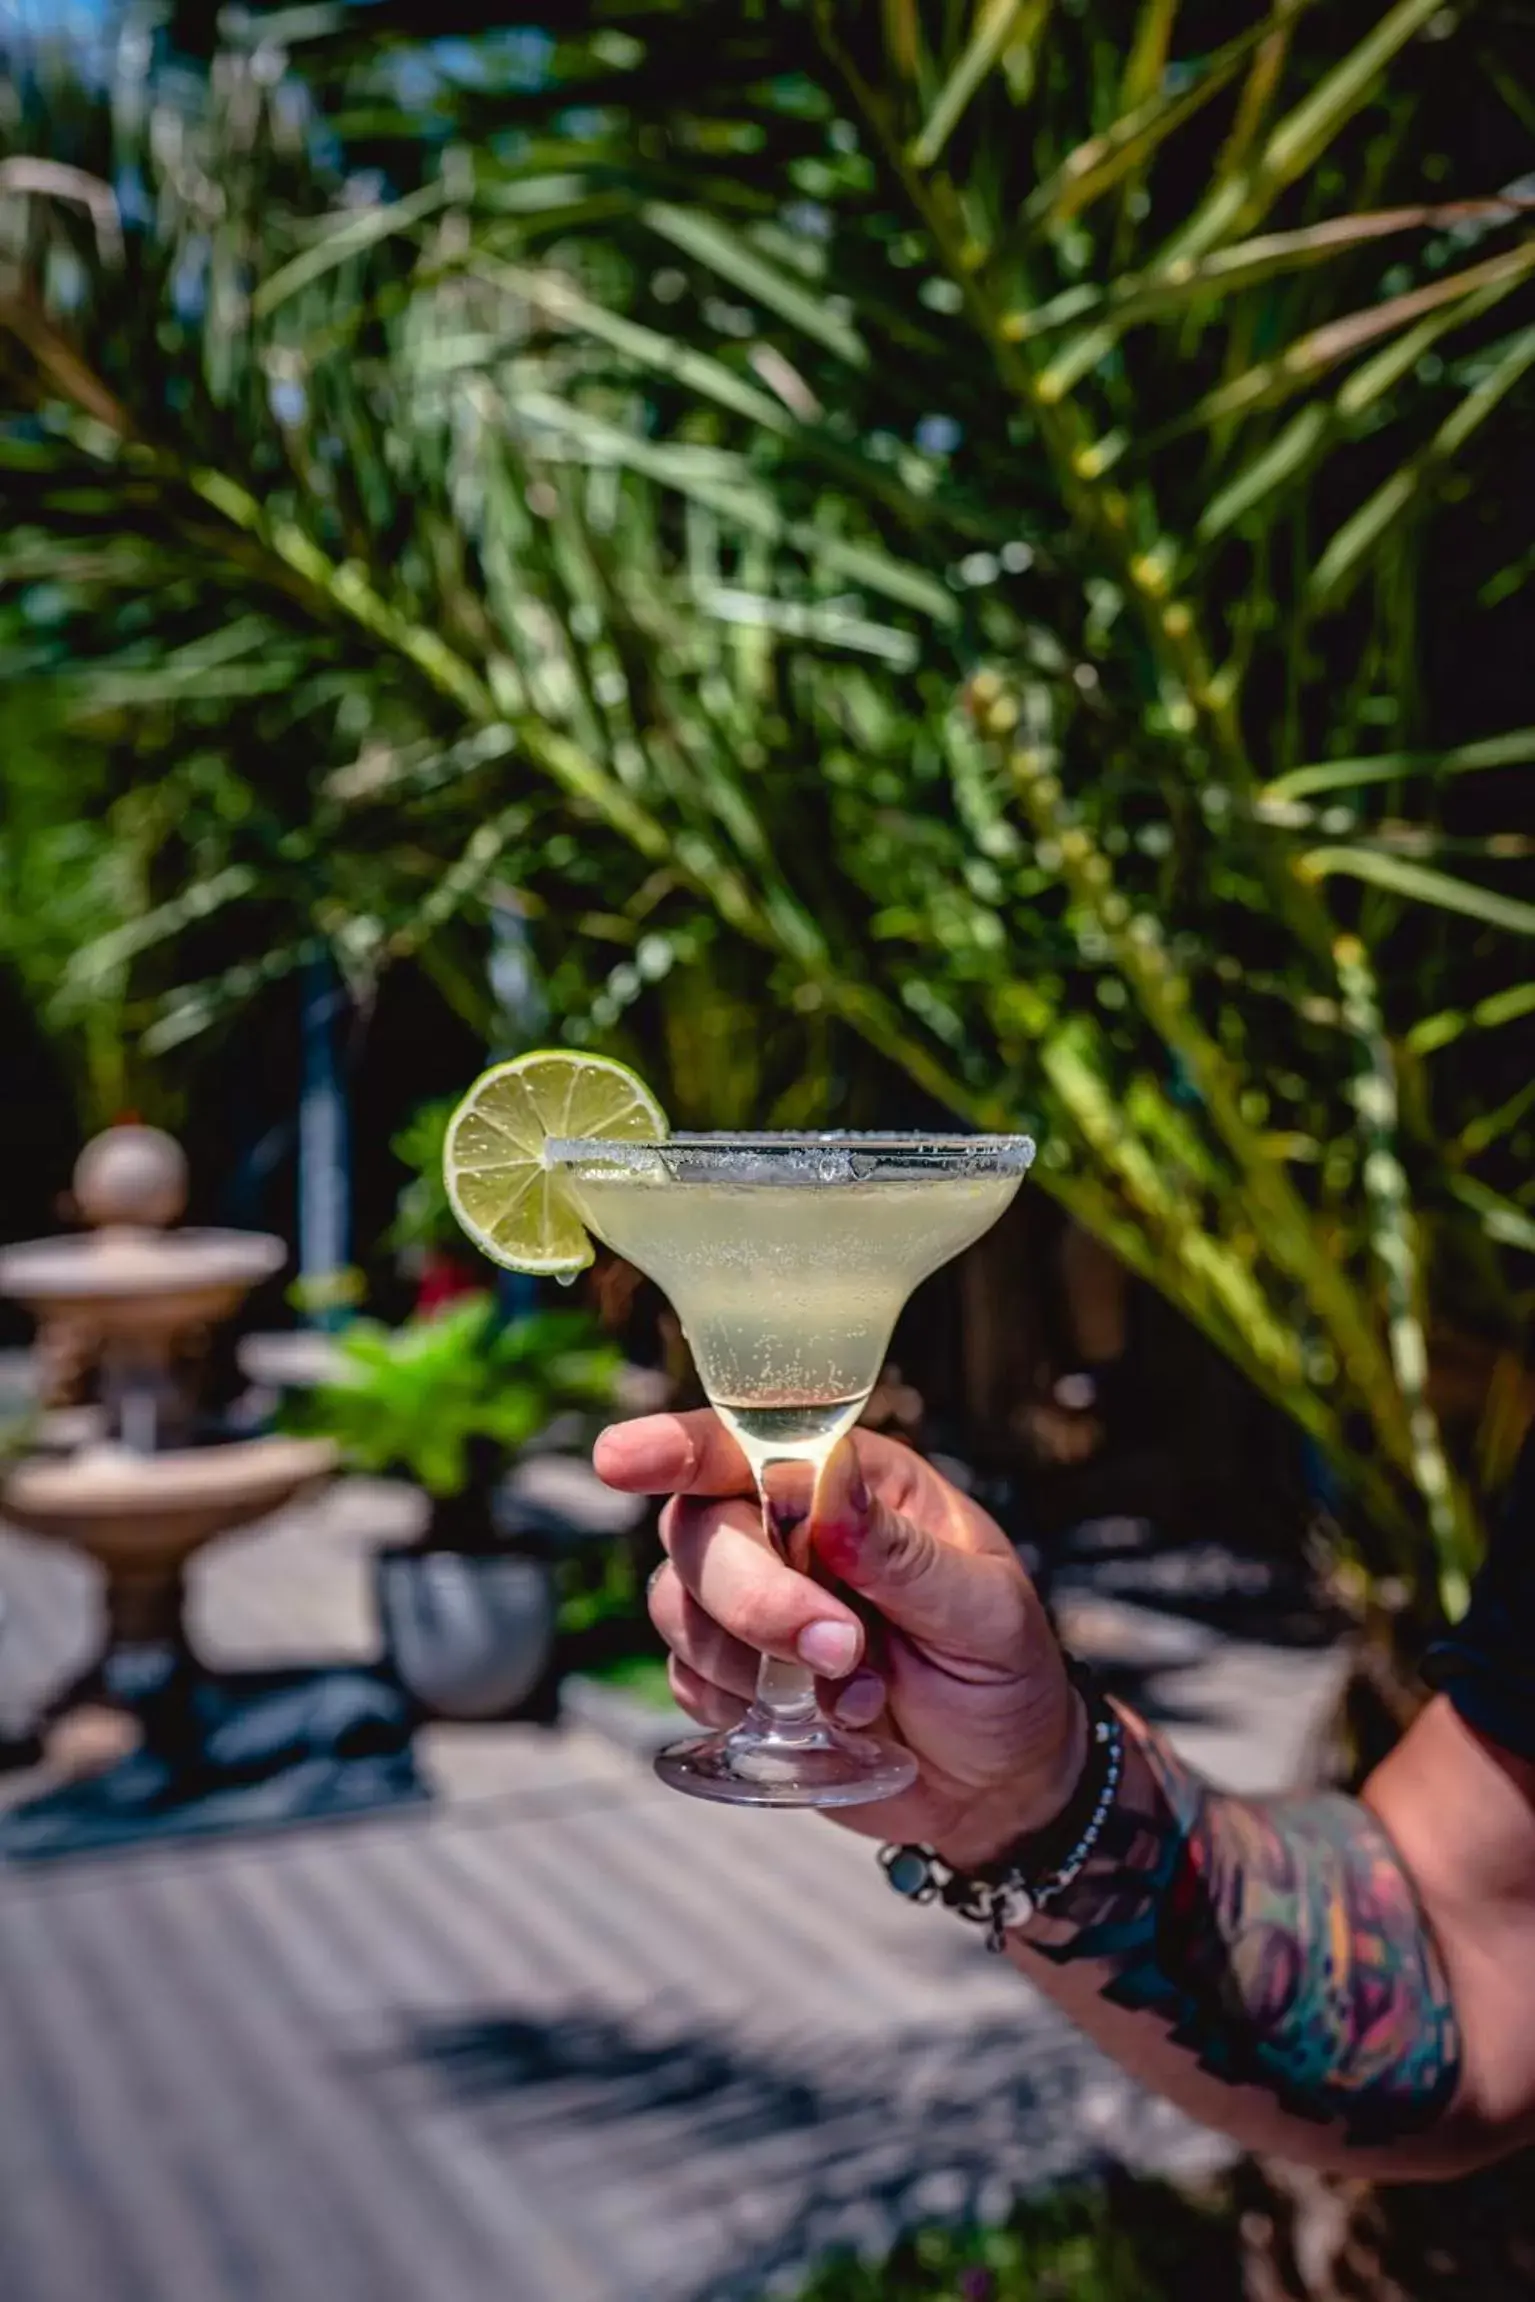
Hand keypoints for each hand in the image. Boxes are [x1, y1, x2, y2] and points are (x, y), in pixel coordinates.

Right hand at [593, 1411, 1085, 1863]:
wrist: (998, 1783)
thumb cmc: (1005, 1674)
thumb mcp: (984, 1610)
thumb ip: (901, 1551)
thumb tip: (825, 1477)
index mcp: (852, 1480)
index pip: (749, 1440)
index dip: (678, 1446)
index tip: (623, 1461)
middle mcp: (786, 1525)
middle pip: (699, 1527)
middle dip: (754, 1596)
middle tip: (844, 1649)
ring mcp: (749, 1599)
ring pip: (677, 1604)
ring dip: (753, 1661)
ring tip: (860, 1694)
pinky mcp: (730, 1673)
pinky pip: (686, 1678)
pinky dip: (741, 1706)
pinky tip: (818, 1719)